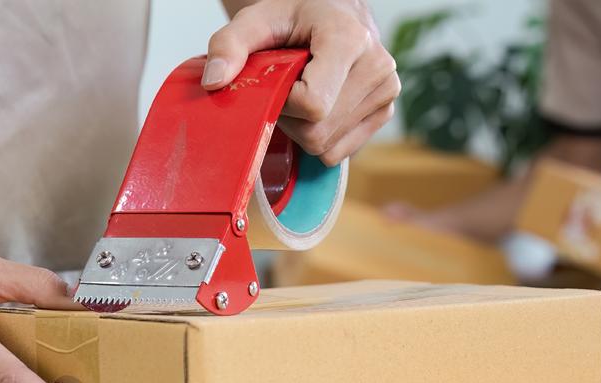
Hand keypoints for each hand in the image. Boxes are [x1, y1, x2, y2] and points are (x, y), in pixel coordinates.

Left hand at [203, 0, 399, 165]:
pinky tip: (320, 106)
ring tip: (305, 92)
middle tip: (287, 88)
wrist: (334, 11)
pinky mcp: (386, 112)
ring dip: (304, 129)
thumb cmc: (296, 15)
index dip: (283, 103)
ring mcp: (386, 92)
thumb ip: (229, 45)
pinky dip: (321, 136)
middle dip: (291, 119)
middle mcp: (377, 68)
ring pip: (327, 147)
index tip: (278, 81)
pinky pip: (340, 151)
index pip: (313, 104)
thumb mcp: (257, 20)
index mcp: (349, 40)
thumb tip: (214, 82)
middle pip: (318, 132)